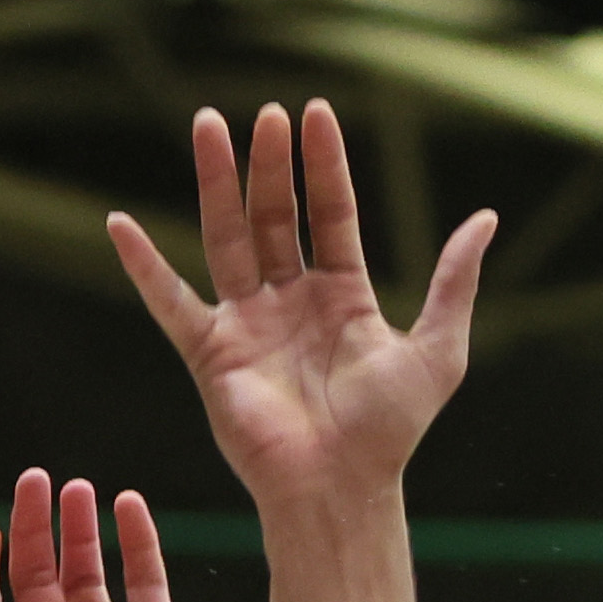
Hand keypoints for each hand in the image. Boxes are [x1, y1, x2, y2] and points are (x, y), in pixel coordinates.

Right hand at [113, 103, 499, 511]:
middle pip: (276, 216)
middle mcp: (292, 302)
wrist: (342, 488)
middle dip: (270, 164)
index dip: (324, 167)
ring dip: (217, 183)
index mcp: (343, 297)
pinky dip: (143, 266)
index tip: (315, 114)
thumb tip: (485, 219)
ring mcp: (248, 323)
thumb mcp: (438, 349)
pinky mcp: (212, 352)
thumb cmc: (390, 431)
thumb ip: (453, 283)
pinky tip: (118, 224)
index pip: (330, 214)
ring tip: (209, 124)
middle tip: (265, 113)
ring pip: (228, 237)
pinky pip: (169, 301)